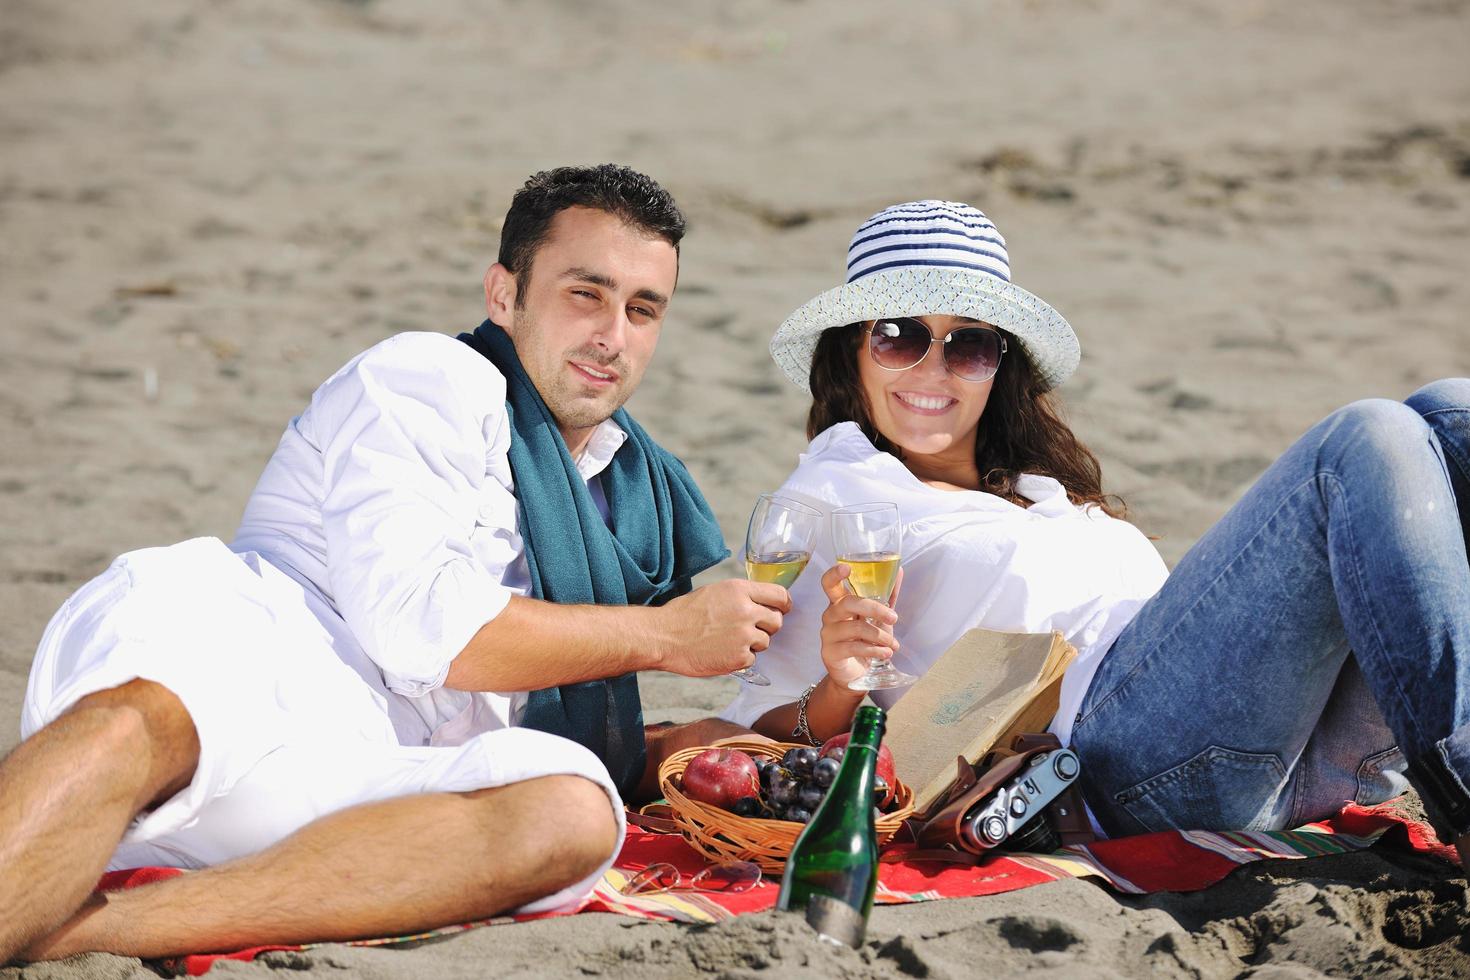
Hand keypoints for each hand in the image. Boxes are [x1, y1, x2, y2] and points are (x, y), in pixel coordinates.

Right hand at [656, 578, 790, 676]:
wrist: (664, 637)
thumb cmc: (685, 614)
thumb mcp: (714, 592)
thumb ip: (741, 596)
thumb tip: (761, 603)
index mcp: (739, 590)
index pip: (779, 595)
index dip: (783, 605)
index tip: (782, 610)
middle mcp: (746, 610)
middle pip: (777, 621)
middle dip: (767, 626)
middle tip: (749, 630)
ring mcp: (744, 635)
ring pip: (765, 641)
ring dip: (752, 643)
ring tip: (727, 641)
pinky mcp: (739, 657)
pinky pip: (752, 659)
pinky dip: (740, 658)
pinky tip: (721, 652)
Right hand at [818, 563, 901, 686]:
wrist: (856, 672)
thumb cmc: (865, 640)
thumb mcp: (878, 617)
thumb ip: (887, 595)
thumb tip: (899, 571)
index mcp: (839, 602)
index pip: (829, 584)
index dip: (835, 574)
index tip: (847, 568)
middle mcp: (830, 615)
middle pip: (847, 603)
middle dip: (874, 609)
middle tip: (894, 617)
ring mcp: (828, 634)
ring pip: (855, 628)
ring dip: (880, 636)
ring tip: (893, 645)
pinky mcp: (830, 653)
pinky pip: (854, 647)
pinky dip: (875, 650)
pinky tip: (886, 653)